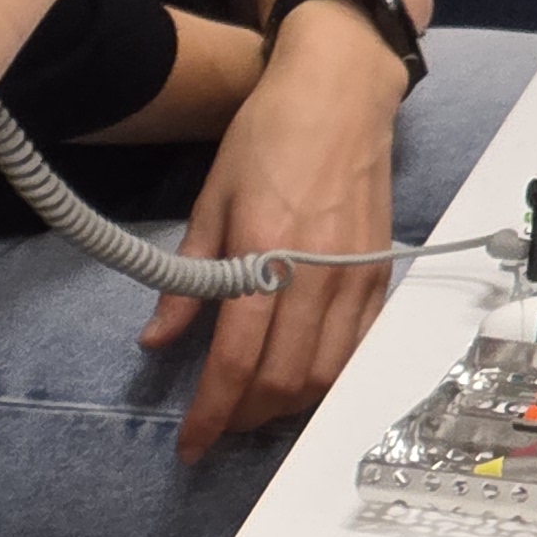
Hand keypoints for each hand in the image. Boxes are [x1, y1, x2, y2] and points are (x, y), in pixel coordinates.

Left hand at [136, 3, 408, 458]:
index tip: (189, 446)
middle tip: (215, 426)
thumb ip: (186, 280)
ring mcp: (358, 277)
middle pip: (286, 381)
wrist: (341, 90)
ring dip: (286, 407)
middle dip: (245, 417)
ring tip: (250, 408)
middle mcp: (320, 274)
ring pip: (327, 375)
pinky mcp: (381, 275)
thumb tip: (155, 341)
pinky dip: (325, 378)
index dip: (210, 414)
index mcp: (268, 254)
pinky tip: (296, 381)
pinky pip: (356, 350)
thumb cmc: (267, 136)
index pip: (237, 360)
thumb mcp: (211, 201)